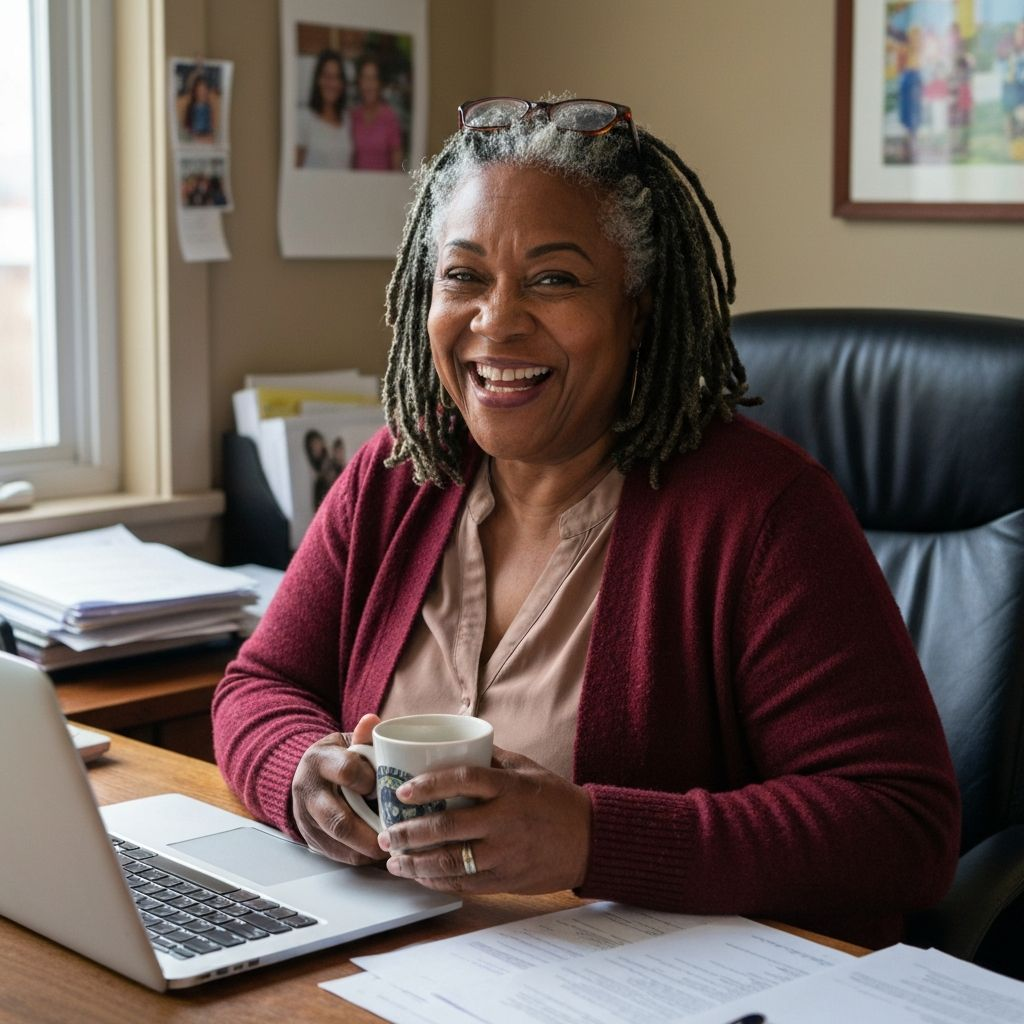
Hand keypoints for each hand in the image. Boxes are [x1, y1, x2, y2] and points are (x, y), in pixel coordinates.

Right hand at [291, 713, 386, 865]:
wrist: (308, 774)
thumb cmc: (337, 757)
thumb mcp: (347, 741)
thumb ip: (363, 736)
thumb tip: (373, 721)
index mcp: (319, 761)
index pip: (346, 771)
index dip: (370, 781)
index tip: (387, 786)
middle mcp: (308, 791)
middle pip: (339, 820)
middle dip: (370, 834)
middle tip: (396, 836)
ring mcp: (306, 818)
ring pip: (337, 841)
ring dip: (367, 849)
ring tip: (393, 848)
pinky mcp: (310, 838)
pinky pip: (336, 854)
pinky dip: (359, 856)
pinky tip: (378, 854)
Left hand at [377, 745, 591, 893]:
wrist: (591, 840)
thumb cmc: (556, 800)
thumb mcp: (527, 769)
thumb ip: (491, 758)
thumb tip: (453, 743)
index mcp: (509, 788)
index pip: (463, 780)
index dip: (428, 784)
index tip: (402, 791)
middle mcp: (505, 821)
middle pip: (447, 826)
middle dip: (409, 832)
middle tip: (386, 831)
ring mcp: (504, 853)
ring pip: (450, 861)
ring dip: (415, 862)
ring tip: (393, 859)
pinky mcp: (505, 879)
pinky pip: (464, 883)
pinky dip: (436, 880)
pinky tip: (419, 875)